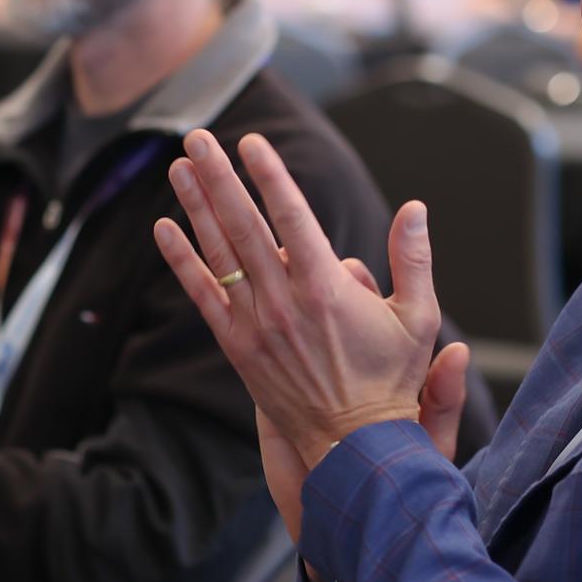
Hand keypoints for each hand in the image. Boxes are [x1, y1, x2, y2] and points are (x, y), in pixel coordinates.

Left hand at [153, 130, 468, 472]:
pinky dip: (180, 260)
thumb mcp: (419, 318)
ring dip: (196, 205)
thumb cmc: (390, 380)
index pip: (291, 216)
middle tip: (199, 136)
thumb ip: (414, 259)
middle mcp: (284, 300)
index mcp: (328, 287)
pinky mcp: (237, 346)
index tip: (251, 142)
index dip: (270, 175)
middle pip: (244, 225)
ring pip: (219, 253)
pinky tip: (162, 228)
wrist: (354, 445)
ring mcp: (256, 323)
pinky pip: (201, 294)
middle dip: (220, 176)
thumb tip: (415, 208)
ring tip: (179, 166)